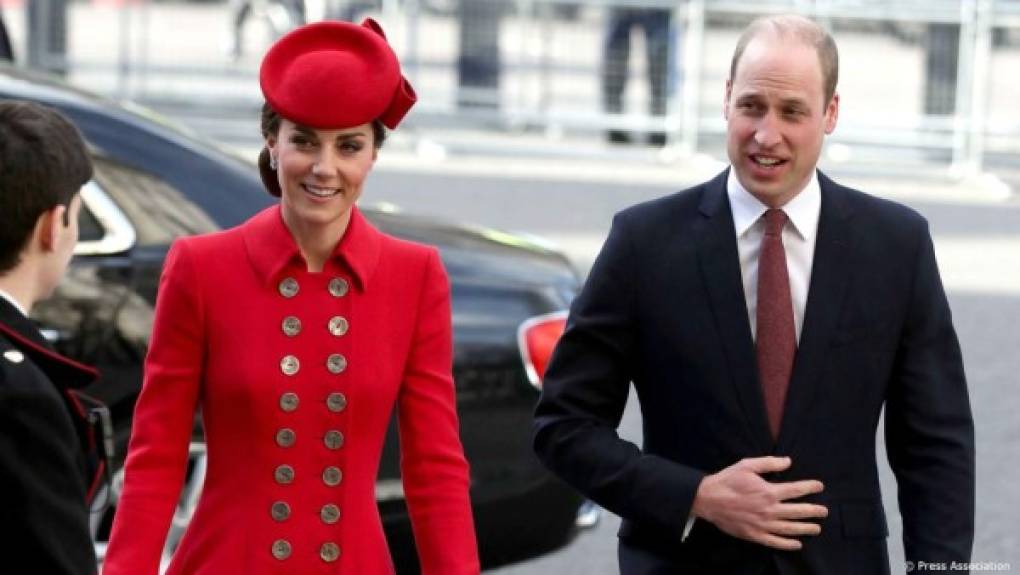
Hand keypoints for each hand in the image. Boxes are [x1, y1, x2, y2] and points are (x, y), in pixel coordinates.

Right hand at [690, 456, 826, 550]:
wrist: (708, 499)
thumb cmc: (727, 480)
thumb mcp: (747, 465)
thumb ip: (769, 463)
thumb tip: (788, 461)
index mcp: (769, 491)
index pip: (796, 490)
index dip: (810, 487)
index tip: (819, 487)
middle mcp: (769, 510)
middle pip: (798, 512)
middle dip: (814, 511)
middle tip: (824, 512)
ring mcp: (763, 524)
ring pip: (790, 528)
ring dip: (806, 528)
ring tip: (817, 528)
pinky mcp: (755, 535)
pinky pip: (775, 541)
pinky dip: (788, 544)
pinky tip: (797, 543)